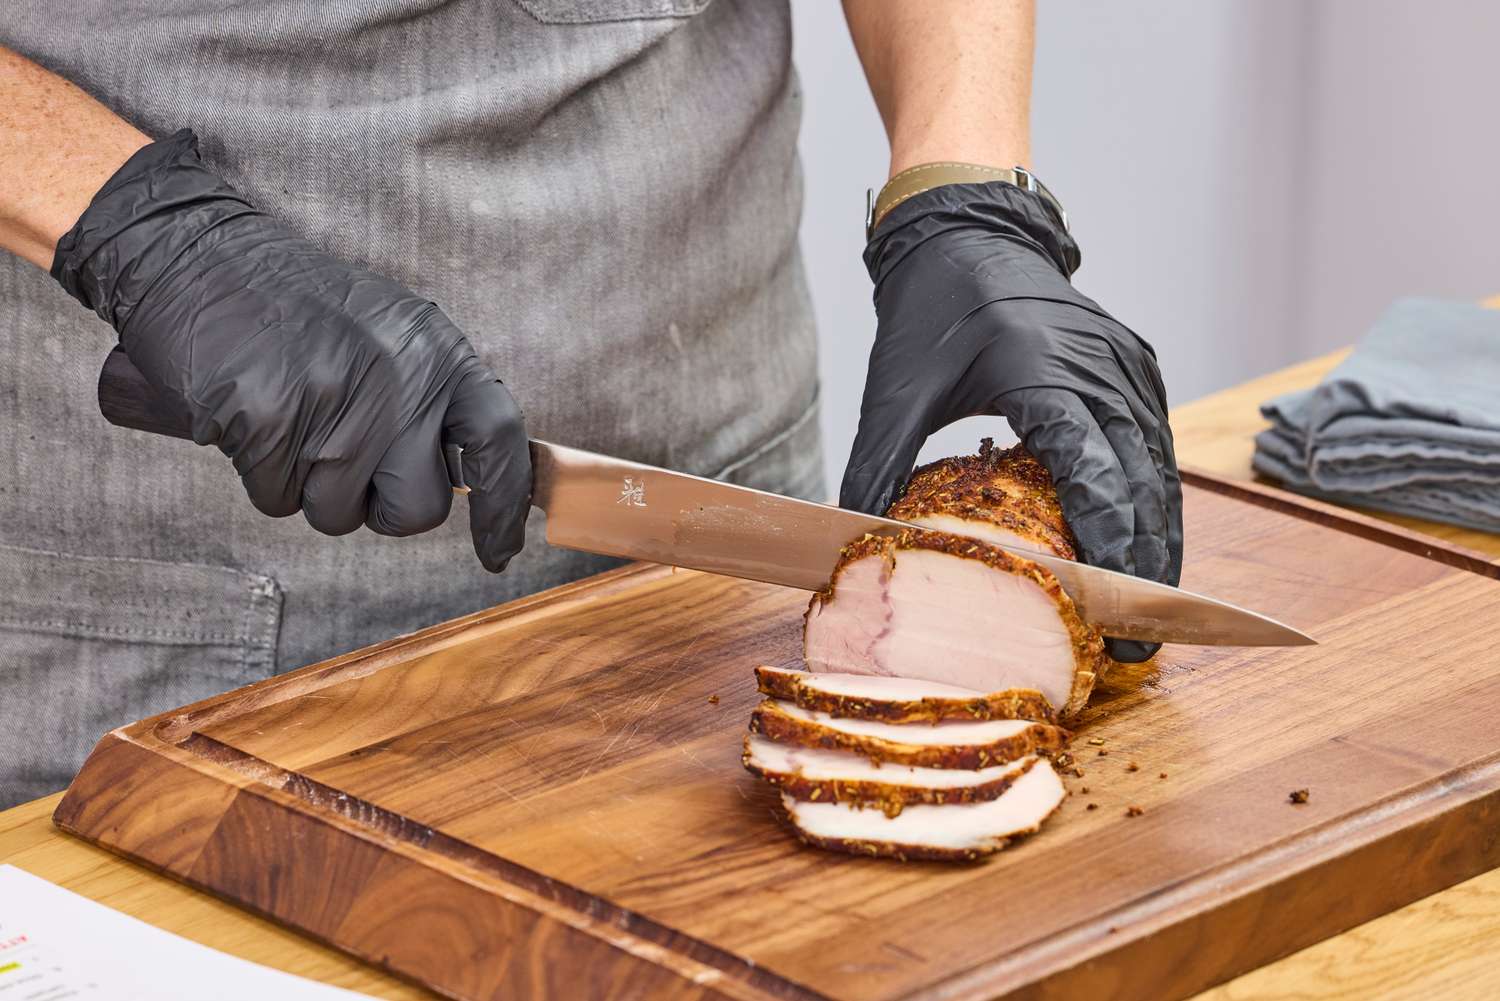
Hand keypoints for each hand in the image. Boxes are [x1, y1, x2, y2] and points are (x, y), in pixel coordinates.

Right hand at [51, 131, 529, 571]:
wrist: (194, 256)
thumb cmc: (296, 307)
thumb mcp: (391, 332)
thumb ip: (433, 396)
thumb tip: (470, 479)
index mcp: (437, 352)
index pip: (498, 440)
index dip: (505, 506)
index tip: (499, 552)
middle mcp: (399, 379)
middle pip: (418, 508)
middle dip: (380, 508)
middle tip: (343, 461)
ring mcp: (337, 402)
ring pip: (339, 515)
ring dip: (310, 488)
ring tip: (292, 421)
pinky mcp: (271, 422)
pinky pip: (277, 500)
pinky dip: (261, 474)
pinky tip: (253, 419)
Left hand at [840, 180, 1181, 660]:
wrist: (968, 229)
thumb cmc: (932, 305)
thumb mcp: (894, 387)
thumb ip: (876, 465)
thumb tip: (853, 542)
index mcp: (1042, 368)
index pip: (1092, 472)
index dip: (1108, 549)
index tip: (1109, 612)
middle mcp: (1100, 366)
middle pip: (1141, 482)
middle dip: (1143, 567)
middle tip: (1136, 644)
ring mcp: (1126, 363)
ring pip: (1161, 467)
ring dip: (1160, 540)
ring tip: (1152, 616)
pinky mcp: (1133, 364)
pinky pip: (1157, 442)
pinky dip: (1157, 498)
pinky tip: (1151, 548)